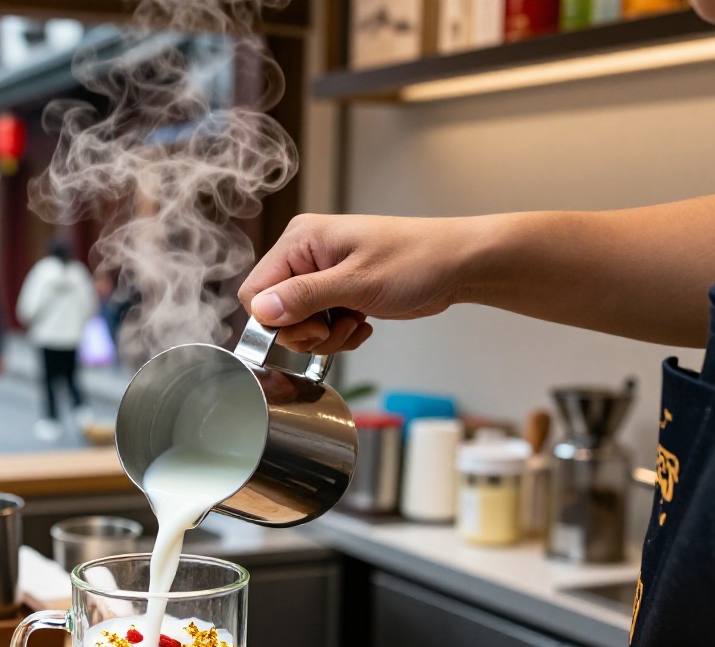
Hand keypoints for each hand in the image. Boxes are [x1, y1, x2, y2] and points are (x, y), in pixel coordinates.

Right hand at [238, 214, 485, 353]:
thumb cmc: (416, 260)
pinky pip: (318, 326)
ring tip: (354, 324)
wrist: (458, 265)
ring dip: (325, 337)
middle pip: (274, 312)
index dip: (276, 320)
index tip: (313, 327)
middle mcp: (304, 255)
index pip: (256, 291)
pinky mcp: (336, 292)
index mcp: (300, 241)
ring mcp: (320, 275)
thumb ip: (304, 297)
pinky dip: (338, 335)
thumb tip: (261, 311)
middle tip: (335, 328)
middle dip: (305, 332)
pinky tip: (362, 324)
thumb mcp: (356, 282)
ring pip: (297, 324)